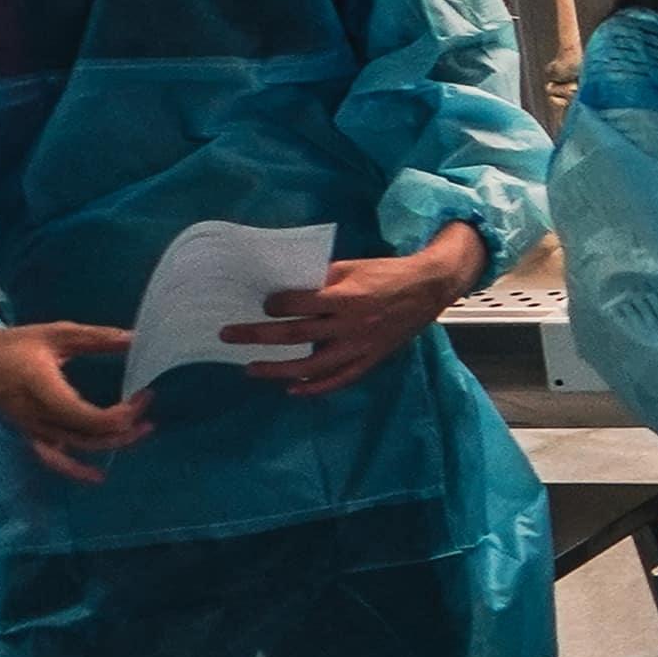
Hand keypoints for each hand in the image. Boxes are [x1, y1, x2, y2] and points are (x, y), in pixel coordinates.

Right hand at [0, 320, 146, 482]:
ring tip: (141, 432)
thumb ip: (97, 338)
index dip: (118, 415)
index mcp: (42, 389)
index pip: (85, 416)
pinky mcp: (30, 433)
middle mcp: (37, 415)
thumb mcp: (57, 334)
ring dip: (111, 444)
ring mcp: (32, 428)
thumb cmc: (16, 345)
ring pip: (76, 447)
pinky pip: (53, 458)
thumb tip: (135, 338)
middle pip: (87, 434)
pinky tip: (97, 476)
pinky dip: (75, 470)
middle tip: (147, 407)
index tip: (143, 396)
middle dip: (124, 425)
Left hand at [228, 222, 485, 397]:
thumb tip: (286, 289)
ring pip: (312, 365)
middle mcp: (350, 324)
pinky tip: (293, 389)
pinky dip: (315, 387)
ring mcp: (360, 346)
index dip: (274, 305)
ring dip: (278, 369)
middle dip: (257, 336)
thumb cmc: (387, 273)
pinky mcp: (371, 359)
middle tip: (228, 336)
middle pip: (295, 335)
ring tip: (251, 369)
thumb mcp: (353, 266)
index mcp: (346, 296)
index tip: (263, 305)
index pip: (298, 304)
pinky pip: (339, 379)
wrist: (429, 288)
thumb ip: (321, 279)